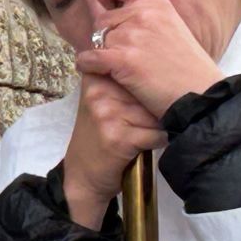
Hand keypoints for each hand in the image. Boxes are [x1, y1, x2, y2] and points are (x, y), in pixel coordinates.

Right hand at [63, 74, 166, 228]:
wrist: (83, 177)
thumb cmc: (98, 139)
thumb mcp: (101, 103)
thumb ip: (118, 82)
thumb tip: (155, 62)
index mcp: (94, 79)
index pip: (133, 68)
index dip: (147, 79)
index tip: (146, 94)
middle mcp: (99, 92)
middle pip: (148, 91)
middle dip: (155, 106)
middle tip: (144, 121)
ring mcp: (107, 113)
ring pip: (155, 113)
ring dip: (157, 126)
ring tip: (141, 135)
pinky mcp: (118, 137)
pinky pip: (156, 134)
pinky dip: (157, 142)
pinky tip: (143, 146)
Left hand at [75, 0, 223, 117]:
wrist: (201, 96)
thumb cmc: (186, 68)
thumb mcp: (171, 27)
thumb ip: (145, 16)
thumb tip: (115, 11)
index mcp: (156, 2)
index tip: (109, 4)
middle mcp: (143, 14)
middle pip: (101, 18)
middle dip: (106, 37)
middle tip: (124, 54)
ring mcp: (132, 35)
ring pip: (95, 40)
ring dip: (101, 55)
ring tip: (122, 69)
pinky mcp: (123, 59)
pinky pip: (88, 58)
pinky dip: (89, 67)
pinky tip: (104, 74)